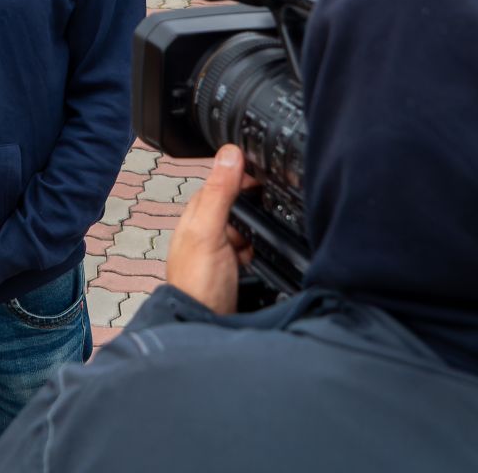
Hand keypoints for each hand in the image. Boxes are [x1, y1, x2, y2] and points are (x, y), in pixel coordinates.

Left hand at [166, 145, 256, 315]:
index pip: (223, 179)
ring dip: (260, 226)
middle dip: (257, 200)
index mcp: (198, 212)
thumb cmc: (197, 282)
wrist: (203, 325)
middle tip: (280, 196)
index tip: (269, 164)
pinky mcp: (234, 266)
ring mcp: (221, 248)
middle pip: (239, 202)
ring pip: (248, 225)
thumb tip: (231, 153)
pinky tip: (266, 252)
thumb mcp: (209, 231)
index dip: (245, 170)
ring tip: (272, 228)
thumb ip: (220, 192)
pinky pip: (253, 246)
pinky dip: (261, 246)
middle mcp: (208, 227)